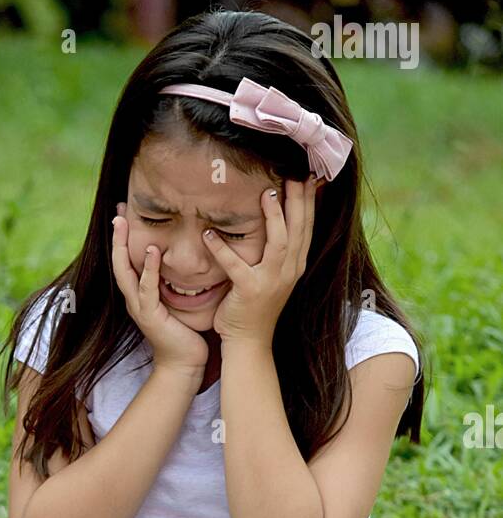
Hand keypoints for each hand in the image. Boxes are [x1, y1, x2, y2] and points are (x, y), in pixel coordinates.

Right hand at [111, 203, 207, 377]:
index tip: (124, 214)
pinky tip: (151, 251)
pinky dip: (147, 270)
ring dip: (124, 247)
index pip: (126, 261)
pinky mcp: (149, 316)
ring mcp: (139, 308)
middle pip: (118, 262)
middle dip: (117, 237)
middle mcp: (134, 299)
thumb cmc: (185, 332)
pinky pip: (146, 289)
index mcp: (140, 295)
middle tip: (117, 212)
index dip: (124, 239)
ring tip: (124, 223)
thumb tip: (191, 258)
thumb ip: (177, 281)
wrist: (184, 363)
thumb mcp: (178, 301)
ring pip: (125, 272)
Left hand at [202, 177, 318, 345]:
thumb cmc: (256, 308)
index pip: (307, 227)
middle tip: (295, 174)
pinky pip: (236, 265)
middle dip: (299, 200)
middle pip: (299, 229)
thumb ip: (276, 252)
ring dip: (275, 216)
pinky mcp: (250, 291)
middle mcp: (289, 272)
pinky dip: (222, 249)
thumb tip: (274, 224)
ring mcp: (272, 282)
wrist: (249, 343)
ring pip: (280, 242)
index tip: (308, 177)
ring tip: (266, 193)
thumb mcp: (273, 276)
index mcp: (295, 266)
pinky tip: (209, 233)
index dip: (309, 202)